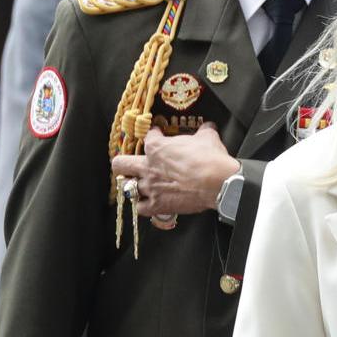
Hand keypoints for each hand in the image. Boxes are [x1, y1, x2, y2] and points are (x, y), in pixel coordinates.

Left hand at [110, 125, 238, 216]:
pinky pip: (140, 208)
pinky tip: (149, 202)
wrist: (216, 182)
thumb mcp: (207, 138)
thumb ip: (203, 132)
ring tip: (140, 185)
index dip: (155, 135)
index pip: (148, 137)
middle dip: (123, 164)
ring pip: (126, 188)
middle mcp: (147, 167)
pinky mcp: (157, 205)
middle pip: (120, 164)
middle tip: (131, 164)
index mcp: (156, 147)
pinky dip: (143, 205)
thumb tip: (208, 128)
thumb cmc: (209, 158)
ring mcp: (150, 187)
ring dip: (134, 186)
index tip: (158, 135)